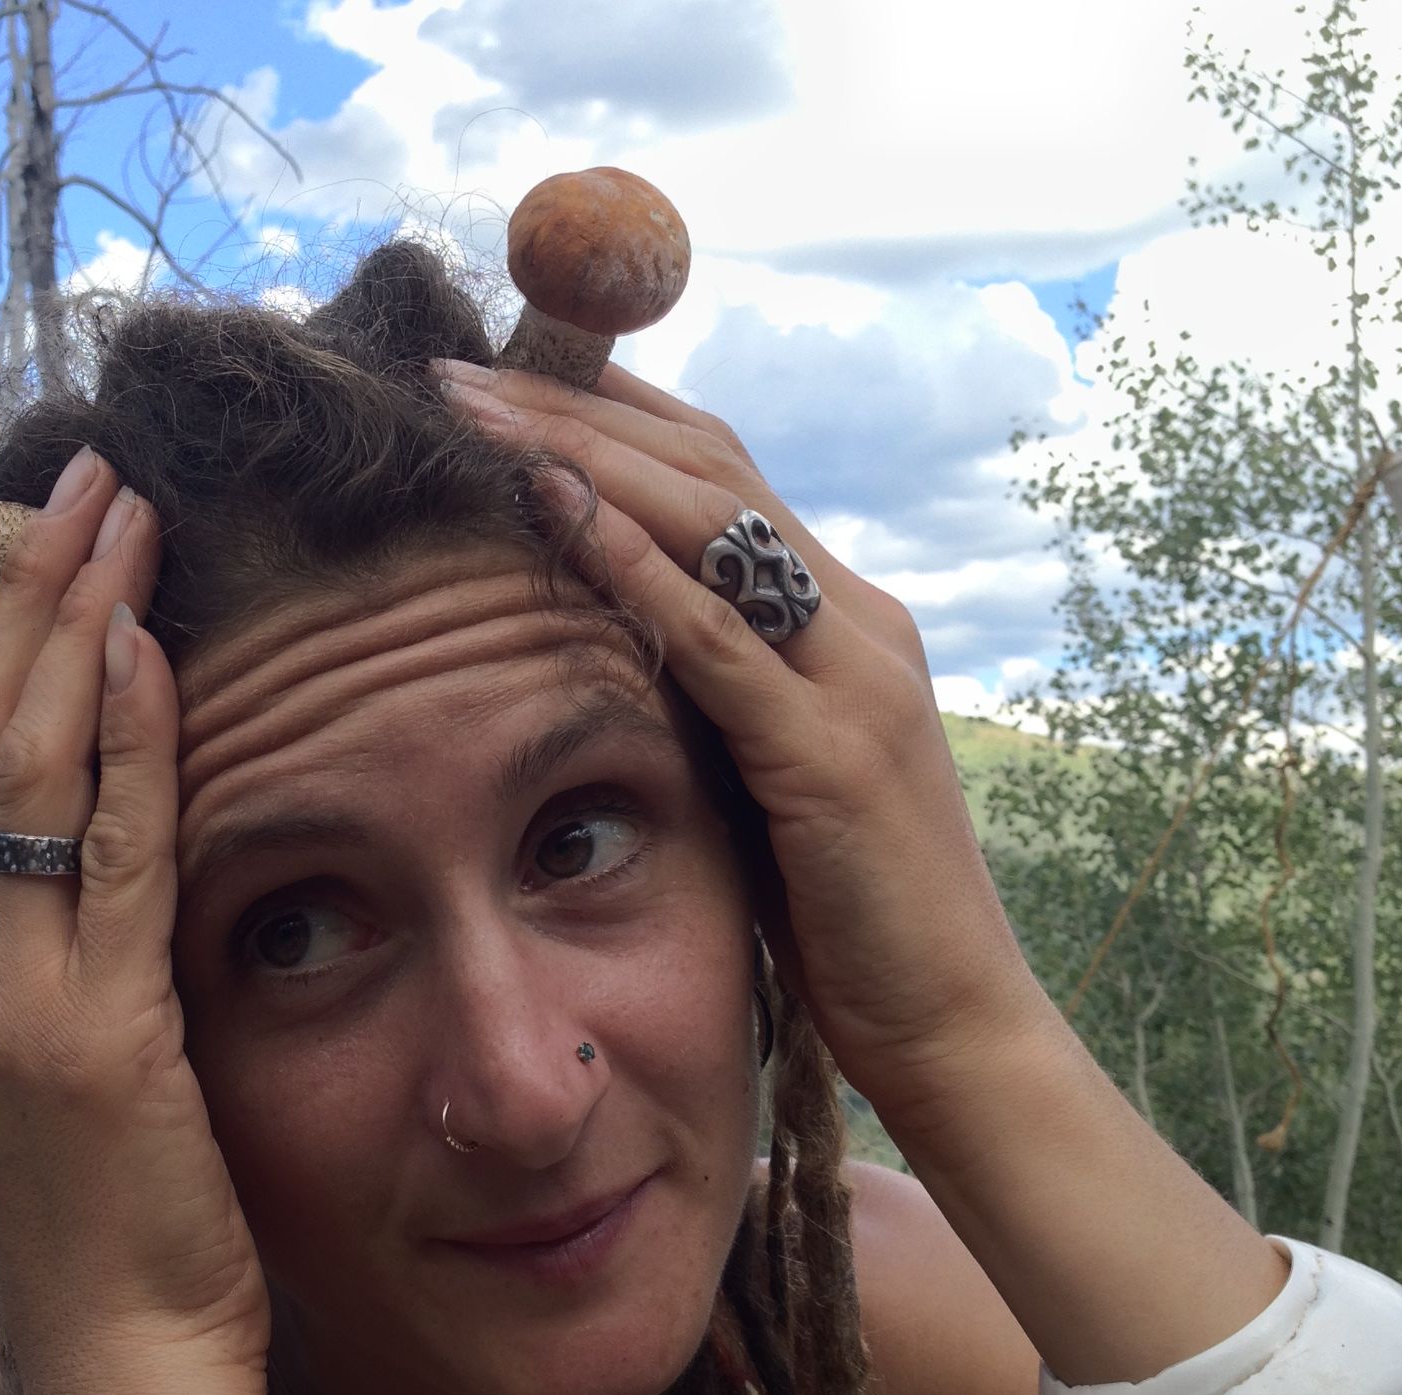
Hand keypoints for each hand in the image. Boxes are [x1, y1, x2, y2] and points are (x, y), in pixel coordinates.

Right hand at [0, 449, 270, 1394]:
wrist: (125, 1358)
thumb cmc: (123, 1220)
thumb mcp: (81, 1067)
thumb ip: (79, 956)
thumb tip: (117, 858)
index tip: (50, 544)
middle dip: (27, 596)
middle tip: (88, 480)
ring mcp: (9, 1002)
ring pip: (20, 770)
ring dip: (72, 629)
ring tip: (119, 514)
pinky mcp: (91, 1038)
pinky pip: (104, 858)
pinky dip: (119, 746)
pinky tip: (145, 650)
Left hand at [434, 357, 1050, 1126]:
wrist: (949, 1017)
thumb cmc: (844, 910)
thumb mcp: (766, 776)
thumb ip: (713, 698)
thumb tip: (607, 647)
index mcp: (843, 620)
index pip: (719, 477)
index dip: (610, 414)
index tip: (501, 377)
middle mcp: (859, 620)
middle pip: (703, 470)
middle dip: (572, 407)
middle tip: (452, 368)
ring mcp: (854, 677)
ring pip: (710, 524)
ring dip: (581, 455)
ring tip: (472, 410)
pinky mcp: (832, 753)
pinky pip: (721, 639)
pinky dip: (636, 567)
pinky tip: (555, 512)